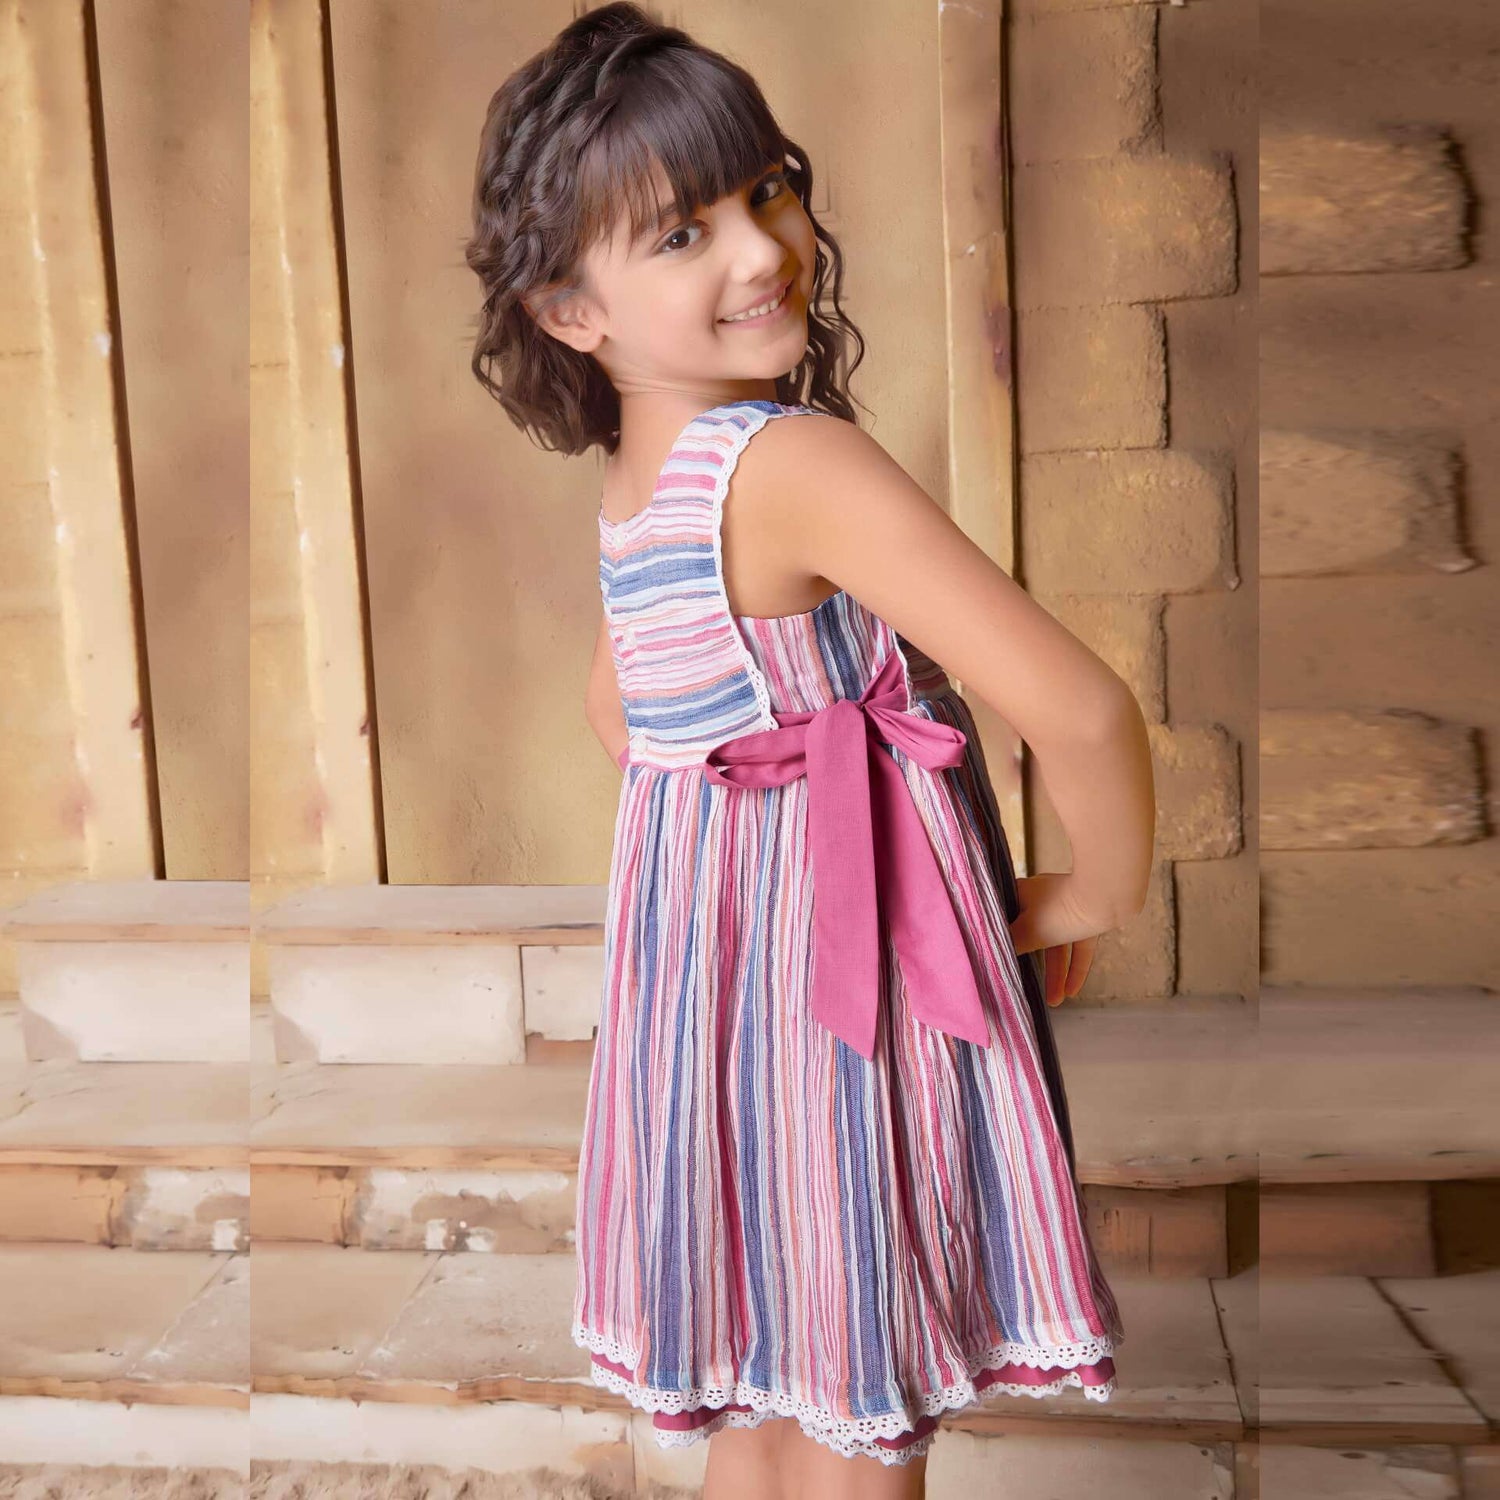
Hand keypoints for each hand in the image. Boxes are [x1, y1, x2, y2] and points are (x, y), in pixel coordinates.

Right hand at [1008, 873, 1103, 1006]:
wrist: (1107, 896)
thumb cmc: (1061, 911)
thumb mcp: (1029, 933)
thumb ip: (1011, 945)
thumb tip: (994, 953)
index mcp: (1020, 893)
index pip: (1003, 920)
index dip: (1000, 941)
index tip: (995, 959)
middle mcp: (1040, 896)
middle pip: (1031, 935)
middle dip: (1031, 965)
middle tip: (1025, 985)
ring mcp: (1065, 904)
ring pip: (1056, 943)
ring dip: (1056, 973)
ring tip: (1054, 1000)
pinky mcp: (1086, 914)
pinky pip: (1077, 945)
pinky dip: (1075, 966)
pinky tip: (1072, 991)